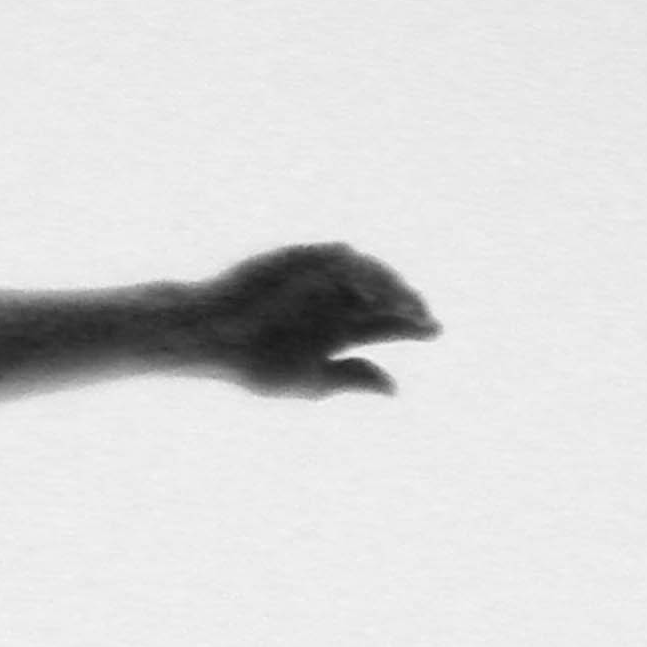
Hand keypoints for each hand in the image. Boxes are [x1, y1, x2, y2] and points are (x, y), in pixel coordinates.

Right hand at [186, 242, 439, 395]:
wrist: (211, 338)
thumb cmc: (252, 366)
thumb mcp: (309, 382)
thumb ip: (351, 379)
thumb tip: (396, 388)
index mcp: (338, 331)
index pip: (387, 323)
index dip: (414, 326)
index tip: (436, 330)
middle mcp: (334, 301)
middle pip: (385, 296)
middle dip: (408, 303)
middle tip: (424, 316)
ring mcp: (319, 279)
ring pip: (368, 272)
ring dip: (389, 285)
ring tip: (405, 304)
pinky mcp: (300, 259)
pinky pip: (339, 258)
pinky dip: (357, 271)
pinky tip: (369, 290)